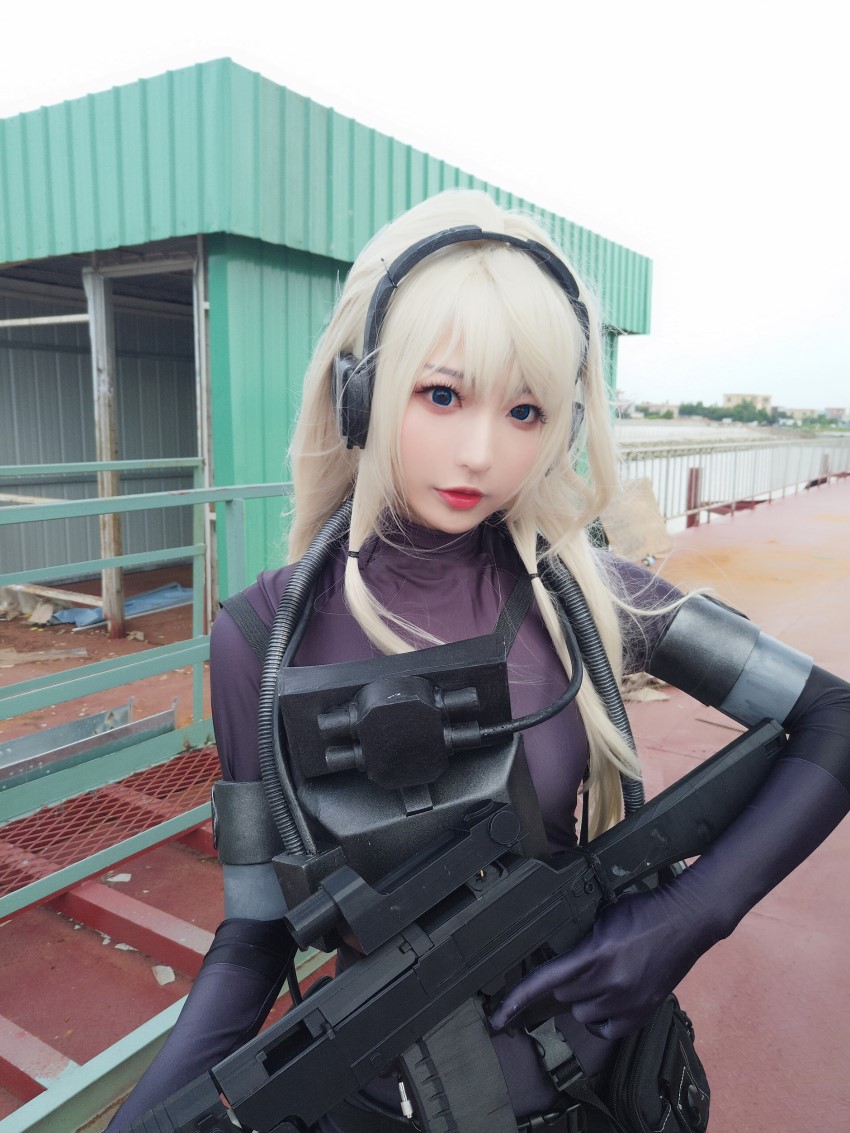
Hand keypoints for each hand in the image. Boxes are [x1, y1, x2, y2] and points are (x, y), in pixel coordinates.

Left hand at [490, 880, 715, 1040]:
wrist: (687, 920)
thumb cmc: (643, 909)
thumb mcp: (604, 915)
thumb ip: (580, 939)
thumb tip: (557, 954)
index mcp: (596, 954)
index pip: (546, 981)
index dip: (516, 999)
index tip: (496, 1017)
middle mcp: (610, 983)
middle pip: (564, 995)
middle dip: (565, 981)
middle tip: (579, 964)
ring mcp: (628, 1002)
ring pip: (582, 1014)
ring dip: (582, 999)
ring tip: (598, 978)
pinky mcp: (643, 1013)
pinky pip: (605, 1030)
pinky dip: (600, 1019)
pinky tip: (606, 1000)